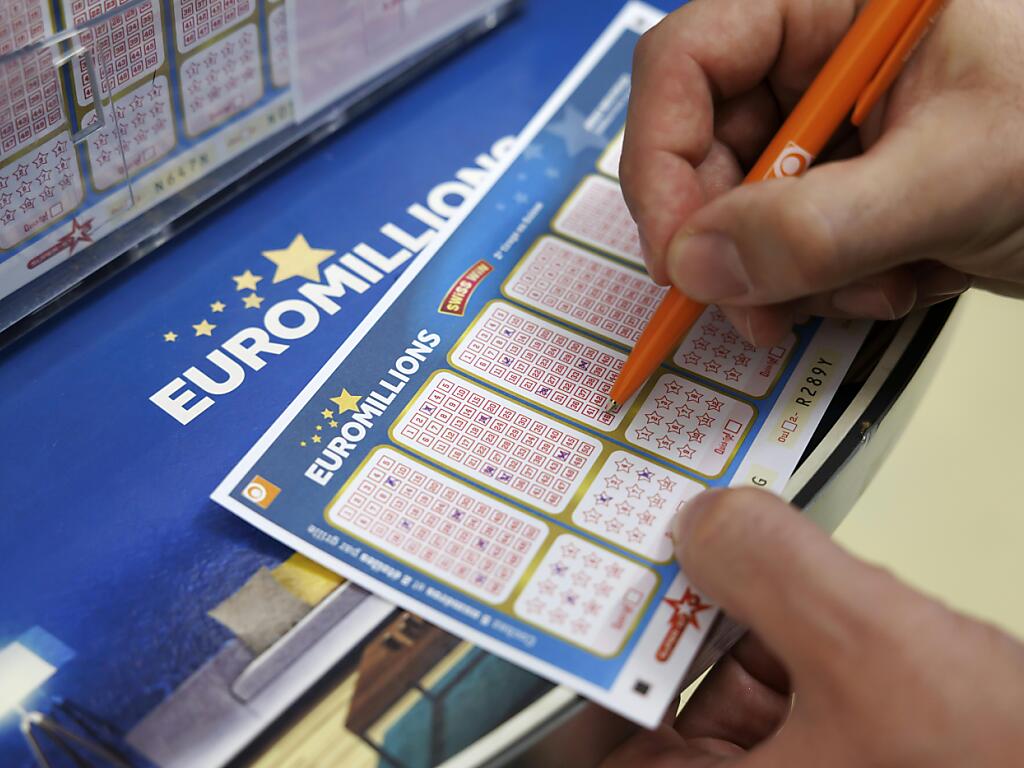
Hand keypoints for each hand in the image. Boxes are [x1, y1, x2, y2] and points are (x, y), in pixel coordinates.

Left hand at [600, 489, 1023, 766]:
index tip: (596, 589)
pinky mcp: (843, 753)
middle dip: (676, 616)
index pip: (604, 743)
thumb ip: (772, 568)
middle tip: (666, 541)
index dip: (594, 665)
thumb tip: (704, 519)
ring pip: (728, 682)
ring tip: (737, 549)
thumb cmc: (994, 766)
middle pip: (667, 699)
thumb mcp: (867, 649)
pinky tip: (808, 588)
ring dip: (737, 613)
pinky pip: (786, 683)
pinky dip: (792, 629)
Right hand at [620, 0, 1023, 345]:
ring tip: (869, 289)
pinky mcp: (850, 190)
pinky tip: (892, 285)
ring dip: (789, 276)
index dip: (662, 159)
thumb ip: (821, 224)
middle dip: (731, 243)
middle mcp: (822, 62)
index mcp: (836, 7)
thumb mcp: (957, 173)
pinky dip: (826, 287)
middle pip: (704, 148)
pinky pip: (790, 248)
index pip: (688, 63)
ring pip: (742, 214)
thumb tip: (697, 265)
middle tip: (755, 307)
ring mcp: (834, 131)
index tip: (680, 256)